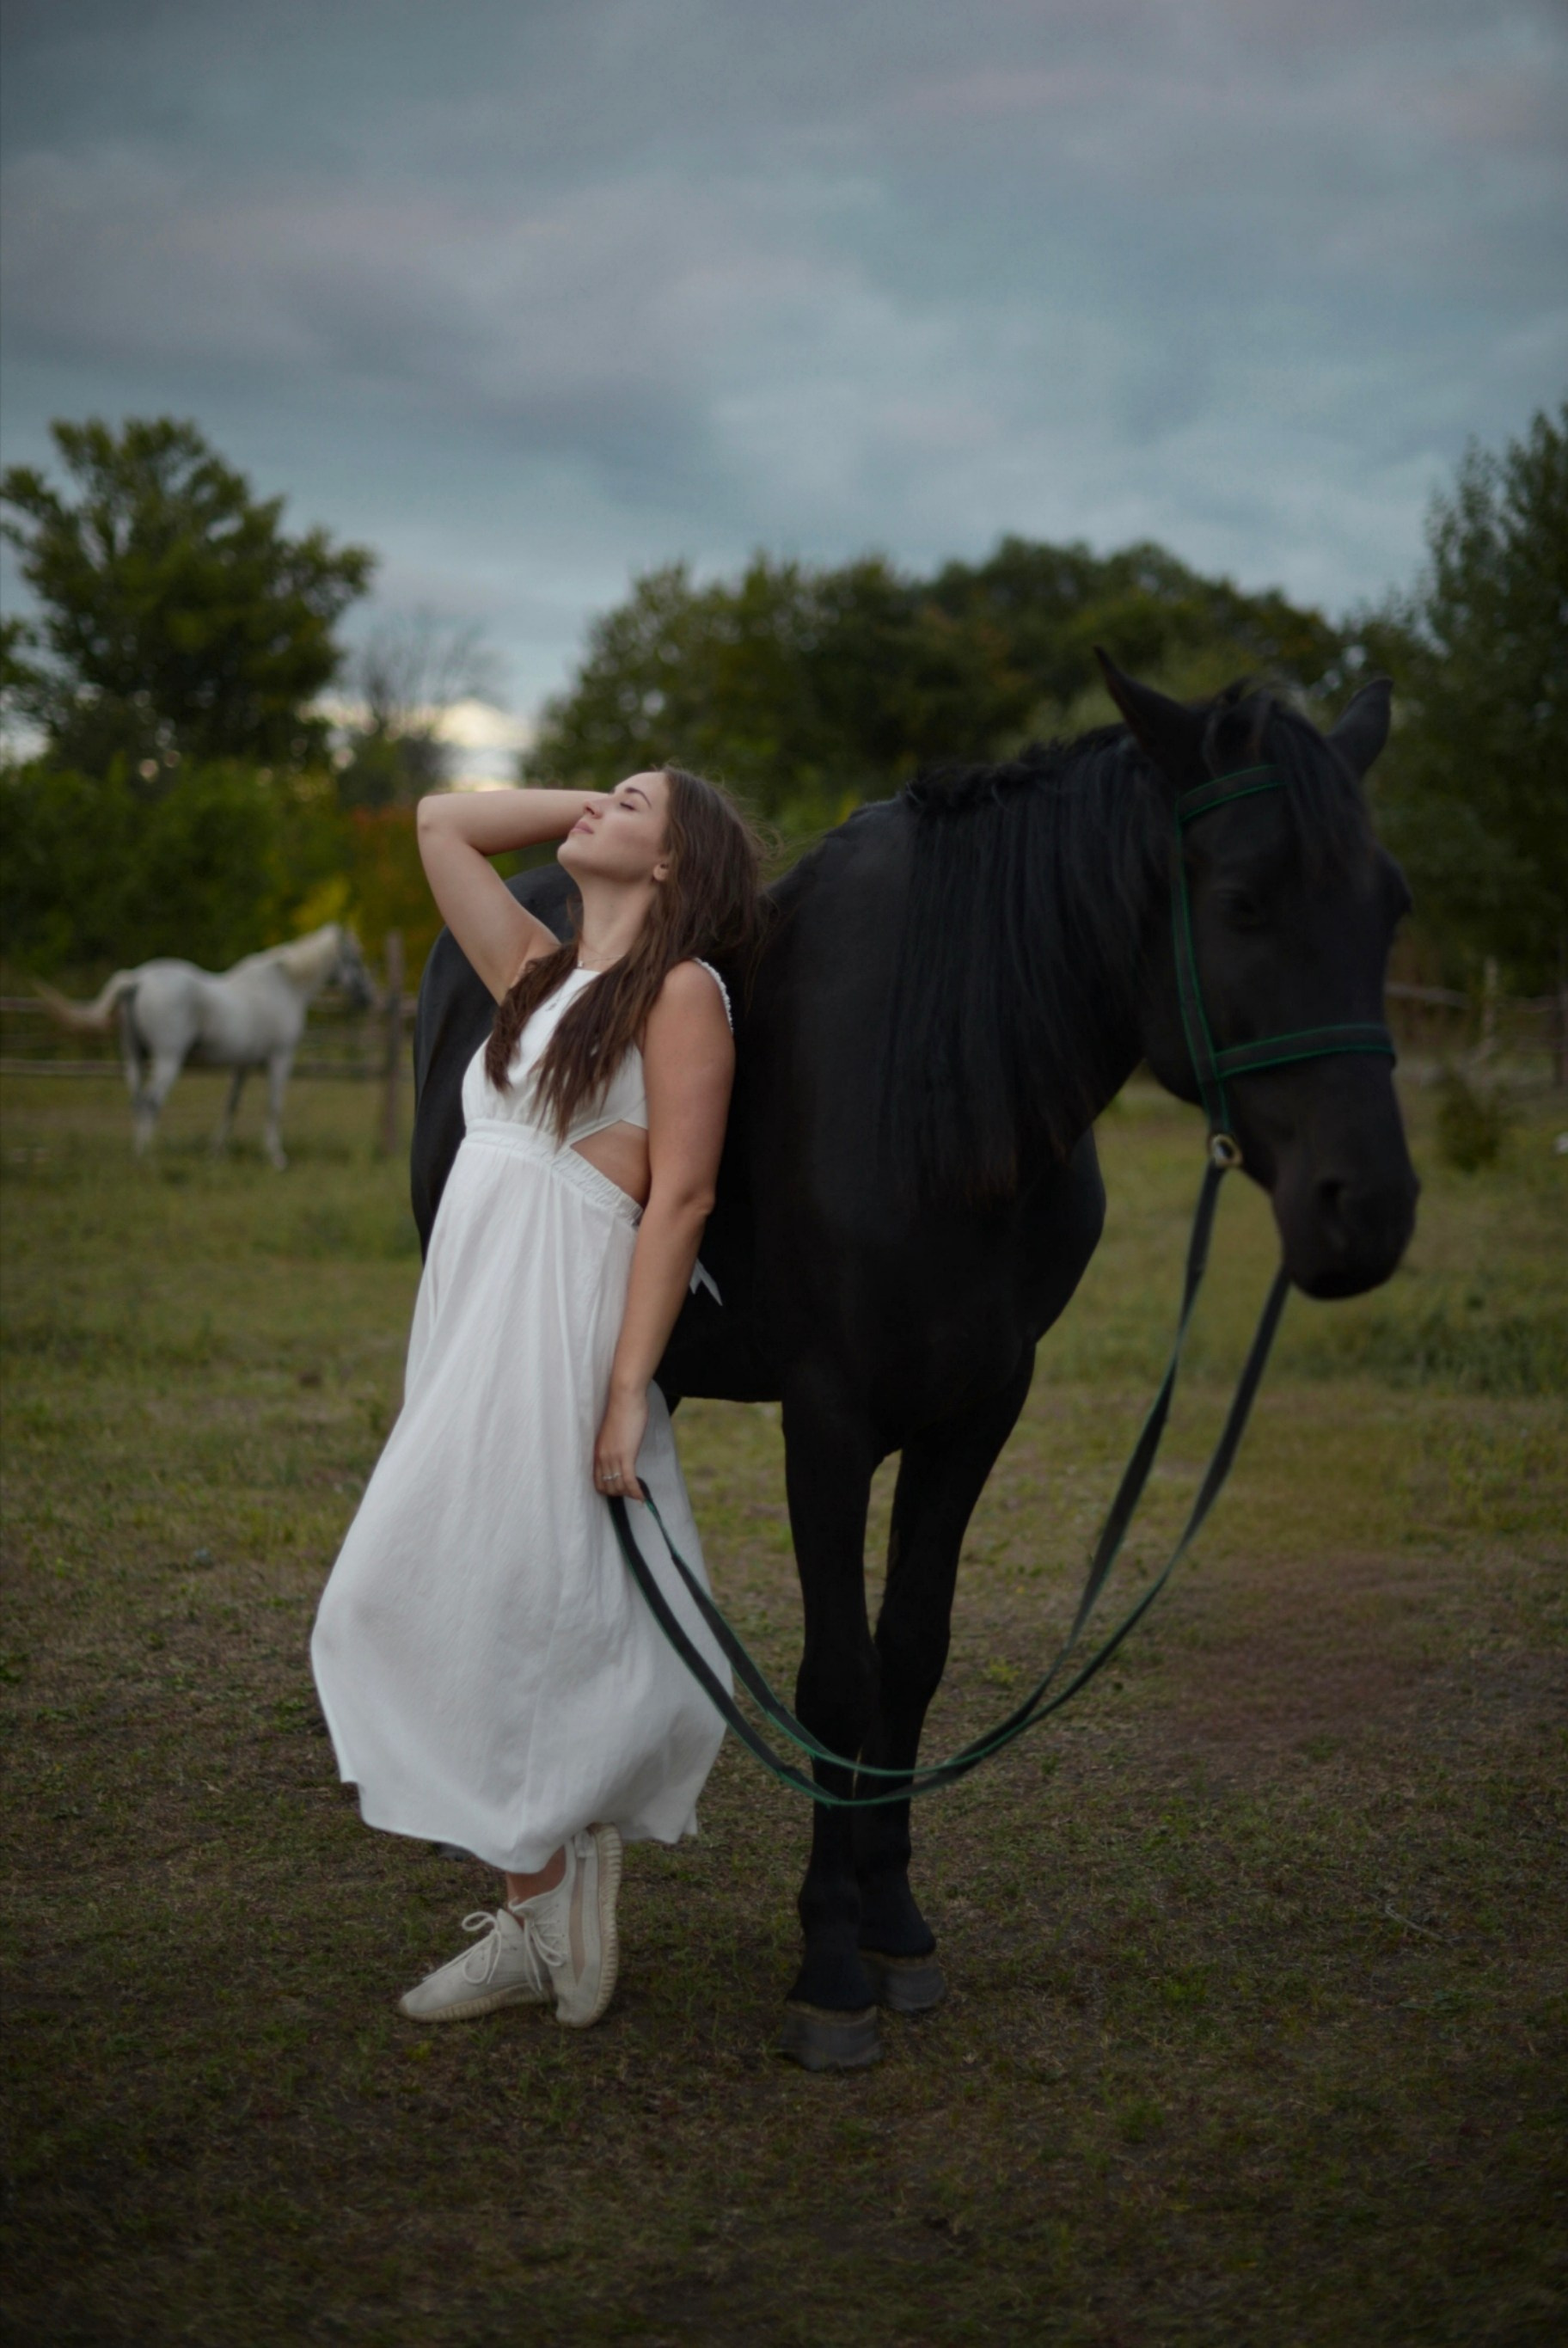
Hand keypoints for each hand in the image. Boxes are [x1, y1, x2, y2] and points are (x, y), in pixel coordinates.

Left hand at [593, 1387, 648, 1502]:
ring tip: (638, 1495)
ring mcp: (613, 1457)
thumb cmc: (622, 1410)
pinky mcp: (626, 1455)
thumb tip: (622, 1454)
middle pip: (607, 1487)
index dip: (608, 1490)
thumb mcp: (613, 1433)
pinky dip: (636, 1492)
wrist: (625, 1397)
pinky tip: (642, 1497)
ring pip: (618, 1486)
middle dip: (620, 1494)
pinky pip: (630, 1480)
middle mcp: (602, 1457)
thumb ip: (614, 1446)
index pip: (597, 1481)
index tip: (620, 1490)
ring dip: (629, 1494)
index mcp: (597, 1452)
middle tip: (631, 1493)